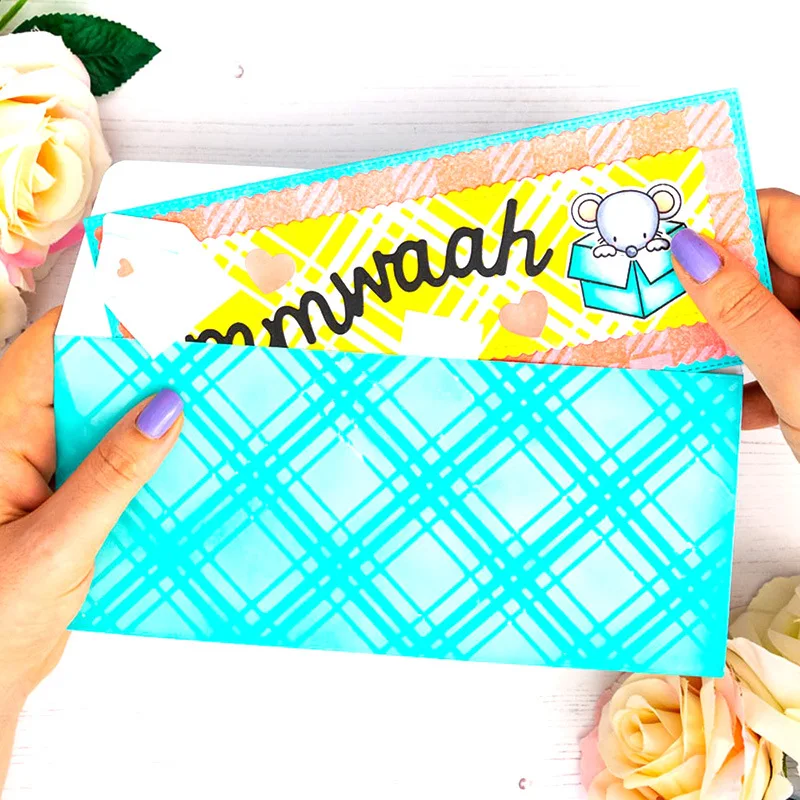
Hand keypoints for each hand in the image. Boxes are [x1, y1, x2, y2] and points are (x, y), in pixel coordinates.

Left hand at [0, 308, 181, 787]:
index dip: (101, 324)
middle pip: (88, 382)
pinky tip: (193, 464)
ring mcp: (52, 474)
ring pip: (110, 425)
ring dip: (155, 419)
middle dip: (143, 368)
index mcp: (2, 438)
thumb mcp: (57, 544)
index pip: (47, 352)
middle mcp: (26, 445)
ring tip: (214, 405)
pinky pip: (121, 467)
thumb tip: (166, 409)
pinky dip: (154, 463)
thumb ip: (113, 476)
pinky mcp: (76, 503)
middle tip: (207, 356)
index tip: (163, 309)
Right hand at [670, 188, 799, 458]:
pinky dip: (750, 376)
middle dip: (707, 284)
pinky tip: (731, 401)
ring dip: (723, 337)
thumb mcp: (797, 373)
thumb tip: (691, 251)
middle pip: (764, 267)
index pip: (776, 216)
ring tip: (677, 354)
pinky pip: (776, 356)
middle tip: (653, 299)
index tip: (661, 241)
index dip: (720, 220)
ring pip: (764, 316)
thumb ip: (745, 313)